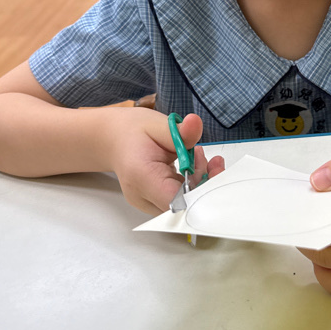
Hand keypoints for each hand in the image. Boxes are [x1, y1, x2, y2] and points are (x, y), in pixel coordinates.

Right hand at [107, 109, 223, 215]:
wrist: (114, 139)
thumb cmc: (132, 132)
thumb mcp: (157, 124)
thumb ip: (179, 130)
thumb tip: (195, 124)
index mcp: (142, 177)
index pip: (176, 199)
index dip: (201, 192)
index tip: (216, 172)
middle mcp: (143, 196)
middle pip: (184, 205)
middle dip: (206, 183)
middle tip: (215, 162)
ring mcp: (149, 202)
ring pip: (185, 203)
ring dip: (200, 182)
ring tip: (197, 154)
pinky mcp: (156, 201)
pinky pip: (180, 199)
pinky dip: (192, 183)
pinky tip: (192, 163)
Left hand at [298, 139, 330, 297]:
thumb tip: (319, 183)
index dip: (312, 208)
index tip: (301, 200)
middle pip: (327, 241)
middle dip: (310, 226)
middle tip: (303, 211)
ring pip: (328, 263)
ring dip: (312, 245)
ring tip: (315, 224)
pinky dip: (325, 272)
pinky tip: (326, 250)